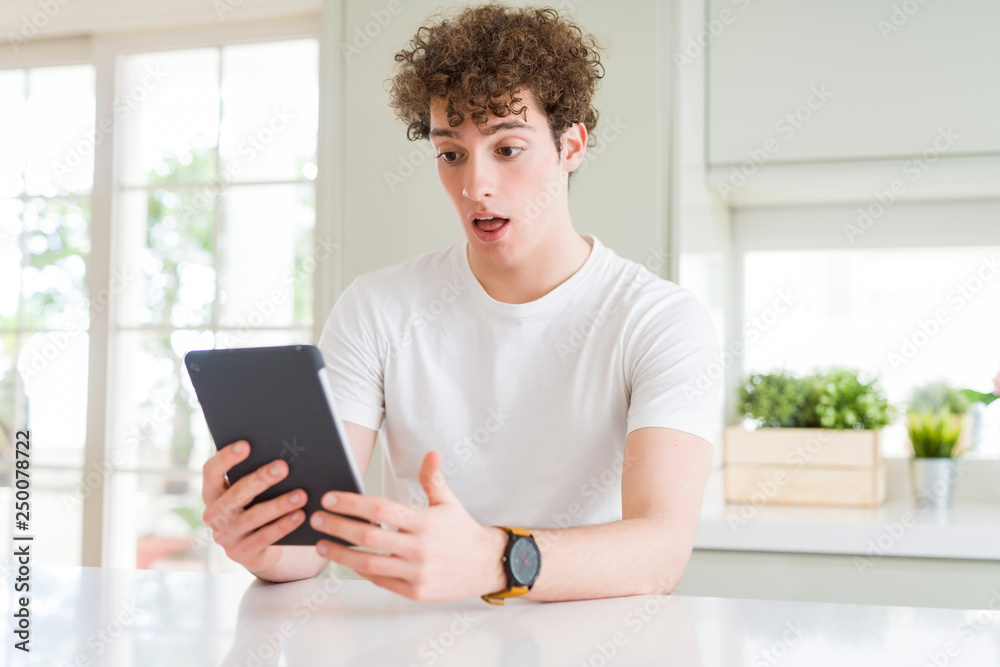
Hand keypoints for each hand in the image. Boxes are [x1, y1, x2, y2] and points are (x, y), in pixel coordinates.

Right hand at [201, 440, 308, 573]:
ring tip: (302, 494)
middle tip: (283, 467)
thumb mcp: (251, 491)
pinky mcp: (241, 553)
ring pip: (253, 517)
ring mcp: (225, 536)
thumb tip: (280, 449)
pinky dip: (283, 526)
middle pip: (236, 493)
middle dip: (261, 479)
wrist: (257, 547)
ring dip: (279, 505)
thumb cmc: (255, 506)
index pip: (211, 471)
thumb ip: (255, 473)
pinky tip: (300, 515)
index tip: (246, 444)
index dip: (226, 458)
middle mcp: (213, 514)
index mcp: (212, 492)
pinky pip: (264, 537)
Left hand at [309, 450, 505, 601]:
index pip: (380, 509)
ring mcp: (416, 573)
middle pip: (368, 536)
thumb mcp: (449, 502)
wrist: (486, 565)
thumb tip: (431, 453)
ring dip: (340, 554)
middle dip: (336, 526)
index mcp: (425, 521)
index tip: (329, 499)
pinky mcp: (415, 592)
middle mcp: (419, 548)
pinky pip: (380, 581)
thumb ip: (433, 479)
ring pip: (368, 563)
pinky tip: (347, 560)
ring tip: (322, 545)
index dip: (351, 503)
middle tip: (315, 519)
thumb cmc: (462, 531)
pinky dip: (360, 571)